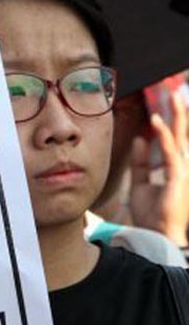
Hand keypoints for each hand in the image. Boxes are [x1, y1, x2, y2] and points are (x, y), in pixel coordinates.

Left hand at [130, 89, 188, 245]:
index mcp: (176, 167)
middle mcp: (183, 165)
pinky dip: (164, 135)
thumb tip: (139, 139)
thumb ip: (141, 162)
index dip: (171, 119)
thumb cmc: (152, 214)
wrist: (157, 235)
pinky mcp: (179, 177)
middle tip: (174, 89)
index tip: (166, 99)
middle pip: (182, 132)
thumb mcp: (140, 183)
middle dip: (179, 110)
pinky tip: (156, 121)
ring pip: (181, 136)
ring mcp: (184, 170)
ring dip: (176, 115)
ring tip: (172, 95)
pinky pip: (171, 152)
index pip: (175, 138)